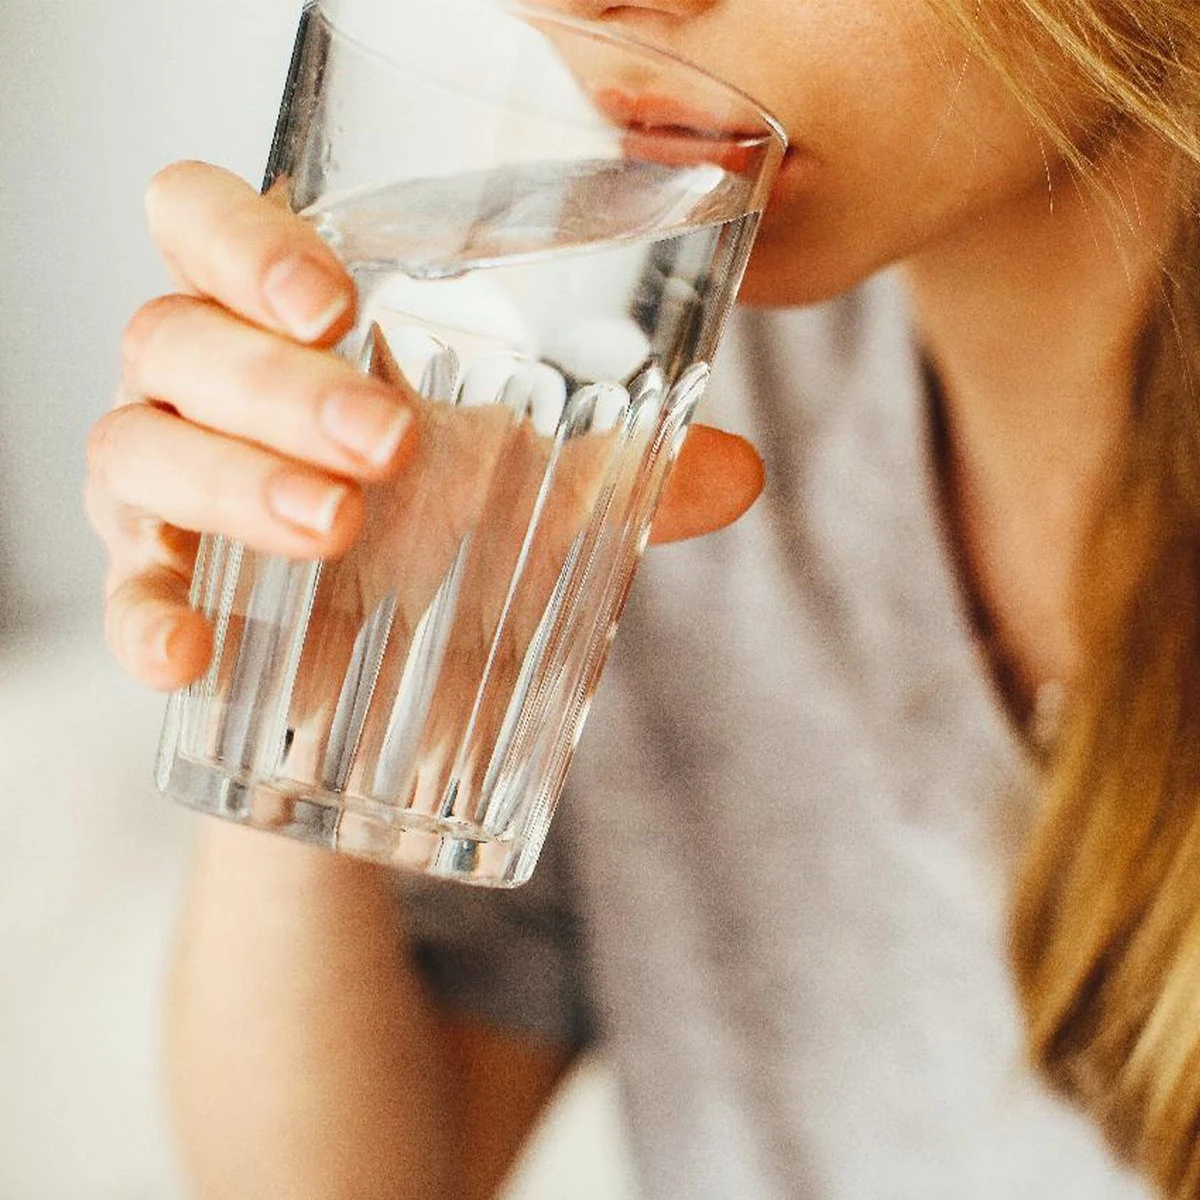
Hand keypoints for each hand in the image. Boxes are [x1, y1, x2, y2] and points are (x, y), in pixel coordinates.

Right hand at [85, 160, 764, 697]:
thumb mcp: (537, 498)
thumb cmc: (451, 540)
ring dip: (232, 481)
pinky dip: (144, 618)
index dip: (244, 239)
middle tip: (388, 443)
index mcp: (287, 327)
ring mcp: (168, 487)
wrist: (399, 675)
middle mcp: (207, 388)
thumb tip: (740, 471)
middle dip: (277, 383)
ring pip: (135, 445)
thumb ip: (624, 476)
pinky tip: (191, 657)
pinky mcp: (161, 588)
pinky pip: (122, 593)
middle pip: (175, 334)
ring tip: (338, 525)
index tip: (337, 301)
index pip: (205, 223)